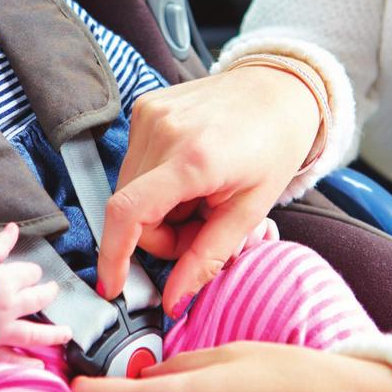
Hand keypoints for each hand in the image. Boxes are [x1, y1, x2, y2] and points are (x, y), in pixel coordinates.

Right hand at [0, 223, 69, 364]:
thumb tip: (14, 228)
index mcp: (6, 281)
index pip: (31, 274)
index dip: (31, 271)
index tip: (29, 272)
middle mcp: (8, 307)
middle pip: (39, 300)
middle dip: (48, 294)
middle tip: (53, 292)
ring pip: (35, 334)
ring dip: (54, 334)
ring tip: (67, 333)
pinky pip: (11, 359)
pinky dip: (26, 364)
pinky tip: (39, 367)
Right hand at [97, 66, 319, 312]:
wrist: (279, 90)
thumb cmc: (274, 146)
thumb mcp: (251, 211)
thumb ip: (207, 259)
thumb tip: (174, 301)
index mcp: (194, 158)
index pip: (128, 213)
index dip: (113, 256)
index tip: (112, 286)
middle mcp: (163, 130)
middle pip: (132, 212)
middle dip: (162, 235)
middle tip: (202, 230)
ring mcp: (149, 115)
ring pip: (131, 192)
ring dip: (159, 210)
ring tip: (200, 199)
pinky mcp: (144, 108)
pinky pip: (135, 166)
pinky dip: (158, 183)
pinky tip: (191, 175)